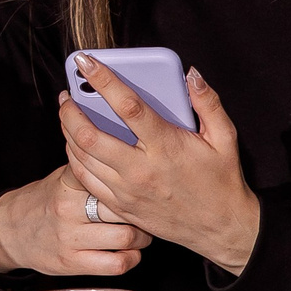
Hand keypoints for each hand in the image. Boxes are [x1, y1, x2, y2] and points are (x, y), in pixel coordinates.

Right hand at [0, 166, 149, 277]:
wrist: (9, 232)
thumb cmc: (44, 202)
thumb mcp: (62, 178)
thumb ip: (90, 170)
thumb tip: (127, 155)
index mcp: (67, 183)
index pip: (106, 172)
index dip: (131, 175)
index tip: (142, 178)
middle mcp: (68, 209)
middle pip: (122, 205)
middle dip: (140, 209)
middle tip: (146, 210)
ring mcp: (70, 238)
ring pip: (126, 236)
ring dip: (141, 236)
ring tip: (140, 232)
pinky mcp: (73, 263)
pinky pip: (116, 264)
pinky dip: (131, 258)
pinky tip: (129, 251)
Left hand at [60, 57, 260, 274]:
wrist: (222, 229)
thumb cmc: (222, 180)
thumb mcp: (225, 138)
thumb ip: (208, 103)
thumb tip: (190, 74)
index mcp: (166, 146)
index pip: (127, 105)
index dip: (103, 80)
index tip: (85, 61)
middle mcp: (141, 169)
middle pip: (90, 135)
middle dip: (70, 110)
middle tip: (66, 94)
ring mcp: (128, 191)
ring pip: (81, 158)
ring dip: (67, 132)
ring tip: (66, 115)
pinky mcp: (122, 207)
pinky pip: (85, 181)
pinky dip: (74, 159)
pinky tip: (74, 145)